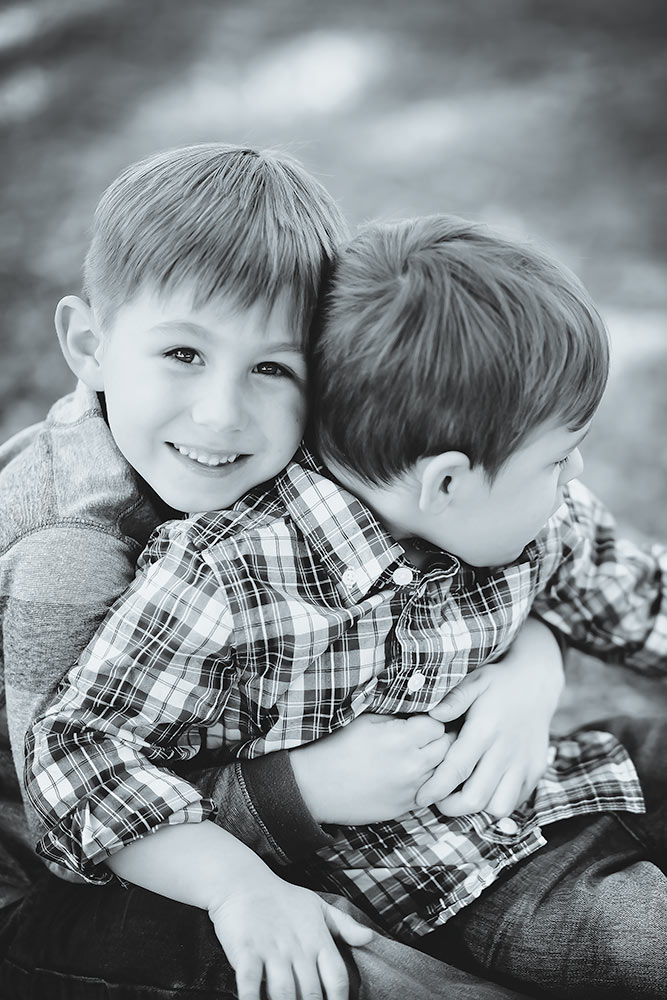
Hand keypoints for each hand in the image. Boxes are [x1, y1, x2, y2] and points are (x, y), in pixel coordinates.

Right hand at [210, 872, 372, 999]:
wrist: (243, 882)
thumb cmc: (283, 899)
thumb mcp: (318, 906)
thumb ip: (345, 925)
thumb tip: (370, 937)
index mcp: (318, 940)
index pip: (337, 979)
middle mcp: (298, 949)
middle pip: (312, 994)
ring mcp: (272, 951)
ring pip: (284, 994)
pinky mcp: (247, 951)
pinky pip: (249, 983)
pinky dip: (251, 998)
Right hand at [290, 712, 451, 823]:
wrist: (314, 787)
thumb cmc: (336, 747)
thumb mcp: (365, 719)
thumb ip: (398, 716)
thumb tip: (420, 711)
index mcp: (401, 739)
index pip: (439, 724)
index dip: (433, 718)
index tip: (424, 718)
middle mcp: (411, 767)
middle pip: (447, 747)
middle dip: (440, 738)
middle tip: (427, 734)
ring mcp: (410, 791)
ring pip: (443, 772)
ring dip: (436, 761)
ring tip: (421, 753)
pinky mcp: (406, 808)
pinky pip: (430, 792)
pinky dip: (427, 781)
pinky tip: (411, 773)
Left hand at [416, 617, 564, 816]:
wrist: (538, 682)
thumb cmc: (498, 682)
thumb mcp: (474, 681)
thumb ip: (453, 699)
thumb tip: (433, 715)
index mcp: (485, 730)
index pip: (456, 769)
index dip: (436, 789)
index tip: (420, 797)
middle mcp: (506, 751)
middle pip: (476, 797)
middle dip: (451, 807)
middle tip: (438, 800)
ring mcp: (524, 764)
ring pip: (498, 807)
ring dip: (476, 808)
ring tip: (462, 795)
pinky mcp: (535, 771)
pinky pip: (516, 801)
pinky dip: (497, 802)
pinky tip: (484, 788)